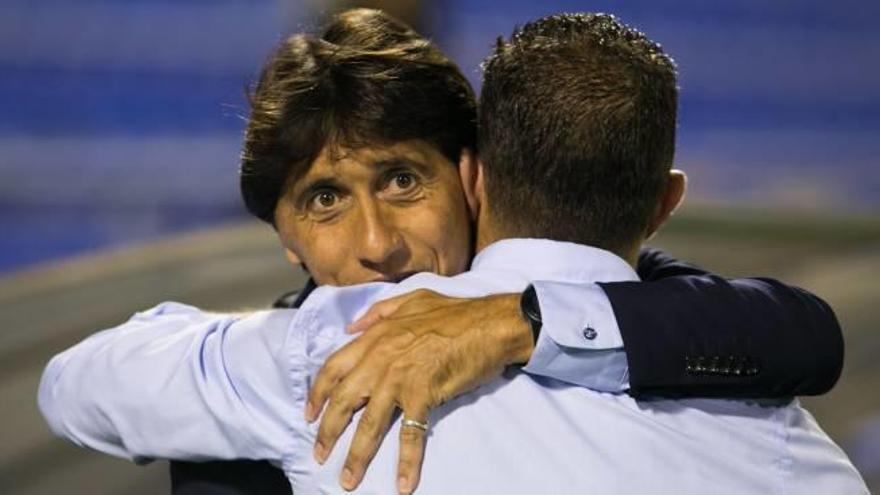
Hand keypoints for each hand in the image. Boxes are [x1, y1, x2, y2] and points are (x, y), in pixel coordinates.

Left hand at [305, 289, 533, 492]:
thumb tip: (352, 326)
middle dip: (328, 432)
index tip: (309, 415)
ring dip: (357, 456)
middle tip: (318, 455)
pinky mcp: (424, 394)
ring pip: (370, 424)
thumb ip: (378, 313)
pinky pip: (411, 434)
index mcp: (375, 337)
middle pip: (344, 401)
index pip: (333, 369)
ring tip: (347, 480)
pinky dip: (407, 462)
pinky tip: (403, 484)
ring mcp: (400, 378)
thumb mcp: (411, 301)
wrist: (491, 323)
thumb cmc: (456, 313)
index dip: (317, 394)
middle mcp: (380, 358)